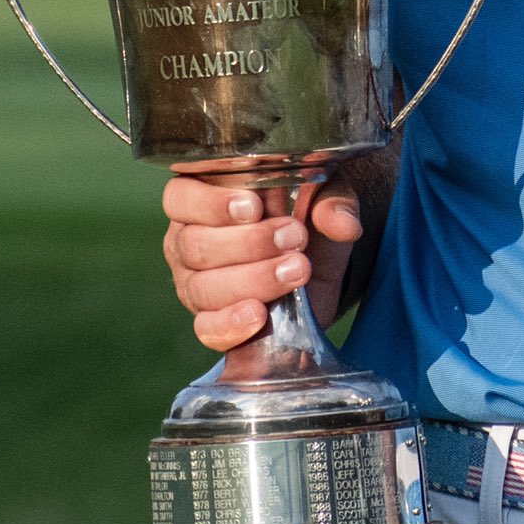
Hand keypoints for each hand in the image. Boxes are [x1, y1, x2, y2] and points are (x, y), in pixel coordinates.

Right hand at [160, 172, 363, 352]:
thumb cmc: (305, 213)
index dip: (212, 203)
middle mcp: (187, 239)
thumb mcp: (323, 194)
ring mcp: (194, 283)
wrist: (316, 261)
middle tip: (296, 237)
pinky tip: (260, 314)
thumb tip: (343, 224)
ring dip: (254, 279)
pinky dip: (232, 323)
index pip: (180, 196)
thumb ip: (331, 200)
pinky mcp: (210, 320)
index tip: (255, 207)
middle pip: (196, 245)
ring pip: (204, 287)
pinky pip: (208, 328)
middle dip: (250, 243)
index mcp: (200, 196)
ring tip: (298, 270)